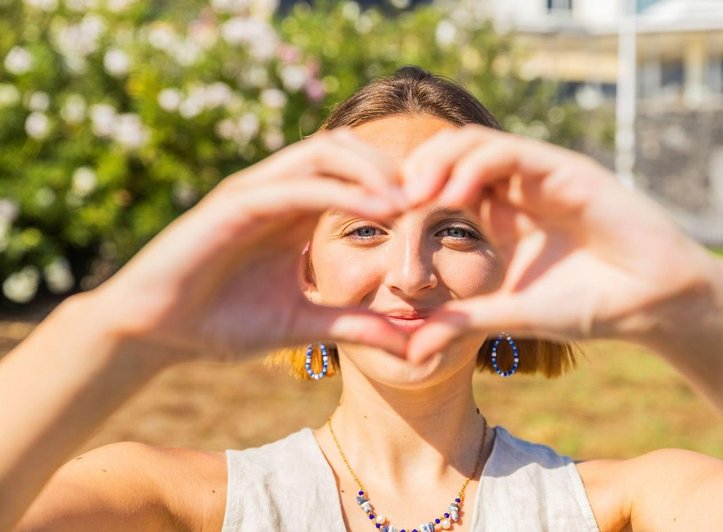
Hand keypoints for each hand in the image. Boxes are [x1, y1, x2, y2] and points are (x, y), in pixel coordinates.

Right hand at [92, 129, 408, 362]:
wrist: (155, 333)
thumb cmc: (220, 323)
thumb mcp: (302, 325)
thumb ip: (355, 326)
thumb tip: (412, 345)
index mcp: (297, 213)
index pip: (357, 177)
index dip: (402, 186)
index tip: (444, 210)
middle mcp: (280, 192)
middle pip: (348, 151)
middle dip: (396, 168)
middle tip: (439, 195)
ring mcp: (256, 191)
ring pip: (325, 154)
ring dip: (374, 171)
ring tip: (414, 199)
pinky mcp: (234, 203)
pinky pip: (297, 185)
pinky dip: (341, 191)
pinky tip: (380, 211)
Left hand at [401, 126, 716, 361]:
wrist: (651, 302)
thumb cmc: (586, 304)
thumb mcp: (509, 313)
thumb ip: (461, 324)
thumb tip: (409, 351)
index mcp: (498, 214)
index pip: (440, 186)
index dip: (406, 198)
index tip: (375, 223)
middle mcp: (514, 188)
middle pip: (447, 157)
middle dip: (412, 173)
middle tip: (384, 203)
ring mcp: (539, 175)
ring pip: (473, 143)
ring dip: (436, 162)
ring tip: (411, 195)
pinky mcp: (565, 169)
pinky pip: (510, 152)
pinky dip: (475, 165)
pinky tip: (453, 193)